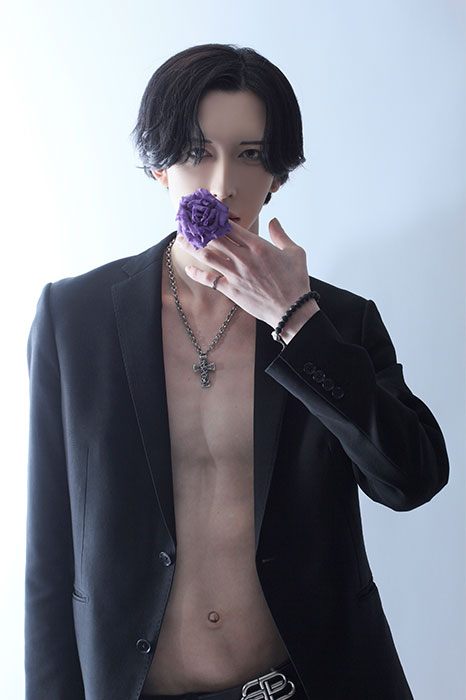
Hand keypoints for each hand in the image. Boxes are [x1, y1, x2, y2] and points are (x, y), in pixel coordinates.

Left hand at [177, 217, 318, 332]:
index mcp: (258, 246)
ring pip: (208, 256)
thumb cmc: (295, 281)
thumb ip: (281, 235)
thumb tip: (273, 222)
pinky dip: (197, 274)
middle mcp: (244, 258)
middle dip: (198, 228)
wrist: (292, 309)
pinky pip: (210, 280)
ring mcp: (236, 274)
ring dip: (192, 246)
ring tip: (181, 239)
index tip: (205, 212)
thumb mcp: (294, 252)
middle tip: (187, 222)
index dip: (215, 217)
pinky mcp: (232, 290)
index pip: (230, 226)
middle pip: (214, 238)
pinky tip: (189, 268)